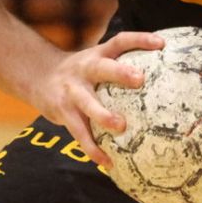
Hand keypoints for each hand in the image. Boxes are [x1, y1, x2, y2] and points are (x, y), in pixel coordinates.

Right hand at [30, 30, 165, 167]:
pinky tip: (108, 162)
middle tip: (140, 79)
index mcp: (98, 55)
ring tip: (121, 127)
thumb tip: (164, 76)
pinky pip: (79, 132)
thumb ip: (120, 65)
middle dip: (120, 72)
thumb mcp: (97, 60)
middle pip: (102, 68)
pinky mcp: (63, 112)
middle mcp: (85, 69)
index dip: (140, 40)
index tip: (161, 44)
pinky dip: (93, 149)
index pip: (121, 41)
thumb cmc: (81, 72)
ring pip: (88, 103)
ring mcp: (72, 91)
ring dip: (103, 115)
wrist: (38, 76)